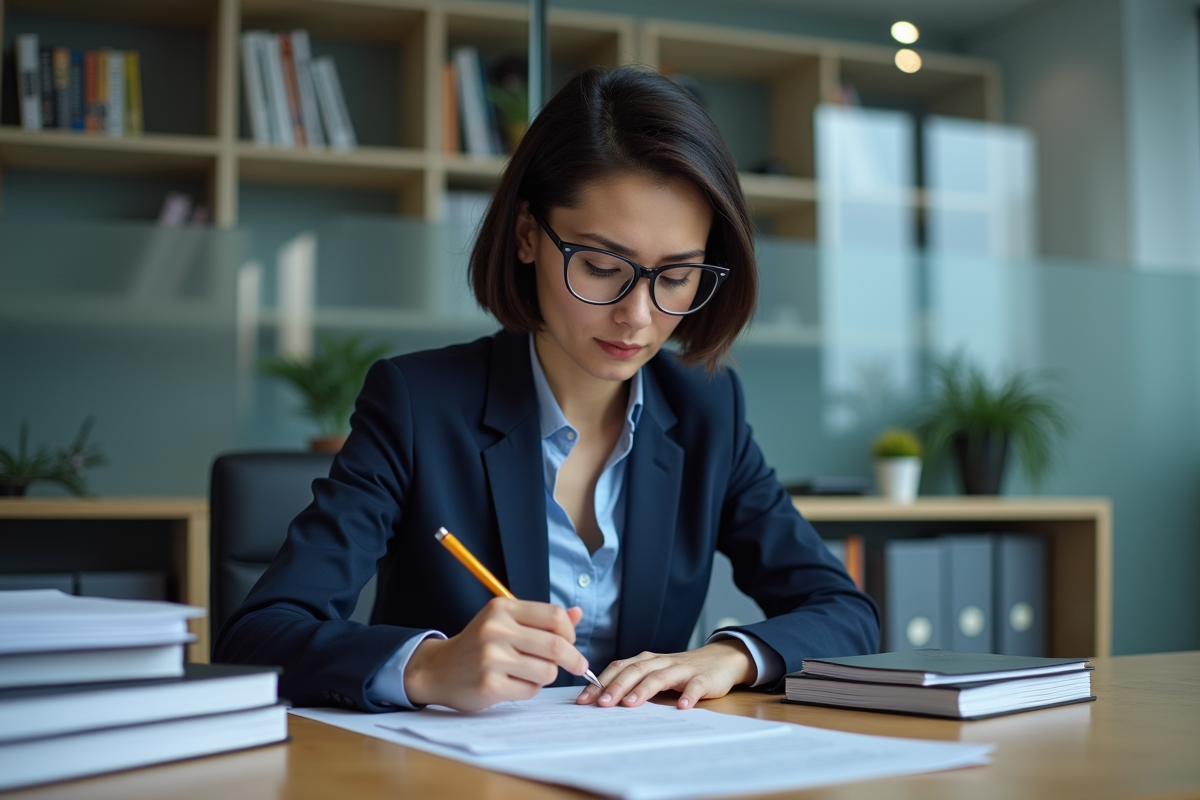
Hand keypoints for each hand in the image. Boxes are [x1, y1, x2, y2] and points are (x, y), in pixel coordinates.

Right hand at [404, 599, 589, 711]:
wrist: (438, 670)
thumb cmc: (478, 644)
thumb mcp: (505, 621)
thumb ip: (541, 619)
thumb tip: (578, 613)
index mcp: (502, 608)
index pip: (554, 616)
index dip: (570, 632)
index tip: (571, 642)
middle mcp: (496, 629)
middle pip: (556, 645)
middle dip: (574, 659)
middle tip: (579, 666)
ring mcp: (491, 658)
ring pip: (547, 671)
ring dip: (547, 675)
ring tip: (531, 673)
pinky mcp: (489, 685)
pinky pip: (531, 690)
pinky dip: (530, 689)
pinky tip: (513, 683)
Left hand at [575, 639, 755, 709]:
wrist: (721, 659)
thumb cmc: (681, 671)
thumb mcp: (655, 674)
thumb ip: (633, 683)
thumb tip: (602, 702)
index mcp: (646, 661)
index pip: (618, 668)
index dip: (600, 682)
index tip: (583, 700)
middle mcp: (661, 662)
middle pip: (635, 670)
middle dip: (616, 687)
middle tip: (601, 704)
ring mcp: (682, 669)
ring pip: (659, 676)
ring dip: (644, 689)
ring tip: (630, 704)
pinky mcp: (703, 678)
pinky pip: (695, 686)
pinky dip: (688, 695)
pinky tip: (682, 706)